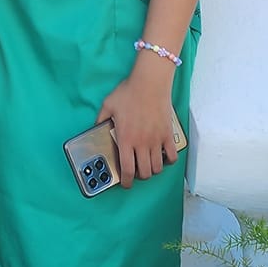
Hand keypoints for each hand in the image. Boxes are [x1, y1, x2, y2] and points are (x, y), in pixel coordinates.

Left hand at [100, 58, 179, 188]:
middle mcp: (142, 143)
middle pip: (144, 172)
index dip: (126, 181)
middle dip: (139, 176)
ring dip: (153, 170)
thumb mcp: (108, 105)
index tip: (125, 184)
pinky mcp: (168, 135)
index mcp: (126, 139)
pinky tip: (163, 156)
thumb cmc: (128, 93)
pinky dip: (169, 161)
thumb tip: (94, 129)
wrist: (149, 82)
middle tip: (136, 170)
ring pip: (158, 167)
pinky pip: (172, 156)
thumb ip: (100, 120)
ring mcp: (157, 140)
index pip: (127, 169)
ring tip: (148, 164)